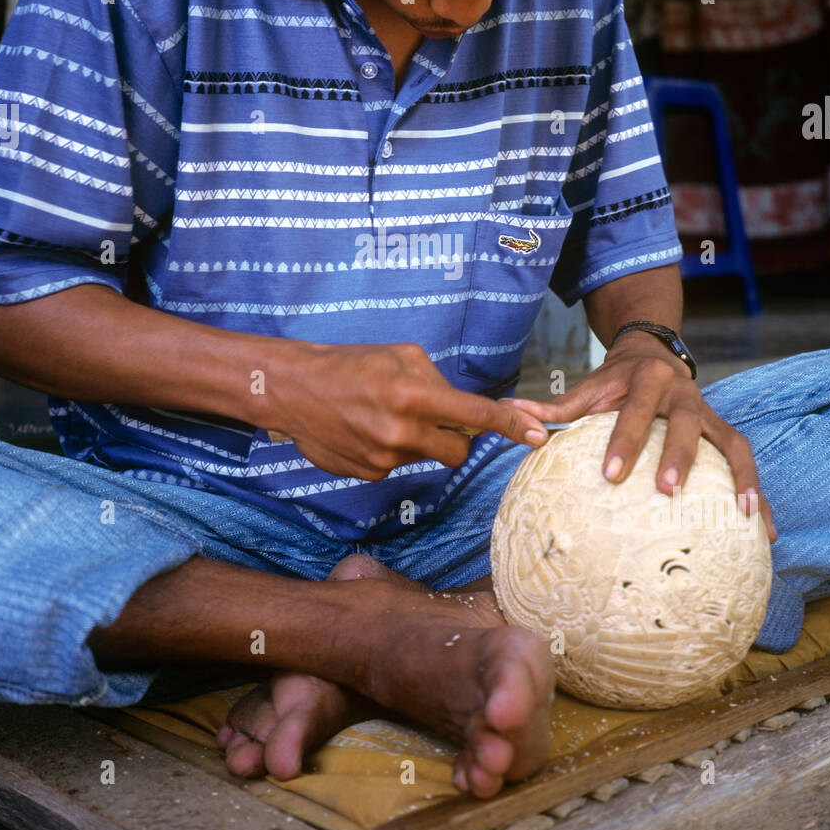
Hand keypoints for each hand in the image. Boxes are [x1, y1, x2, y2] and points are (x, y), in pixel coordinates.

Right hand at [264, 341, 547, 481]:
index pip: (474, 416)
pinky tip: (365, 431)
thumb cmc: (350, 364)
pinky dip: (391, 451)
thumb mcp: (399, 355)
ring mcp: (383, 458)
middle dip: (455, 439)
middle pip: (457, 452)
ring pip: (425, 458)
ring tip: (384, 417)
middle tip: (433, 418)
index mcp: (412, 394)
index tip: (536, 436)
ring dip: (417, 441)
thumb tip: (463, 408)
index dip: (508, 427)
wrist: (293, 390)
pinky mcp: (368, 474)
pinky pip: (397, 466)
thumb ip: (437, 381)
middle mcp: (401, 431)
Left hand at [503, 334, 776, 542]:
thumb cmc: (613, 382)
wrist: (653, 353)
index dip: (624, 440)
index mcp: (646, 380)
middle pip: (687, 424)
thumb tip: (510, 413)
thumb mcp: (586, 388)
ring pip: (733, 442)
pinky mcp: (726, 430)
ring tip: (743, 515)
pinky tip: (762, 527)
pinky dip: (756, 492)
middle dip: (679, 456)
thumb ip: (553, 407)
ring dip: (741, 478)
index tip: (610, 474)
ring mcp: (710, 412)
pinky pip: (747, 460)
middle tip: (666, 491)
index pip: (635, 410)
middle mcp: (684, 393)